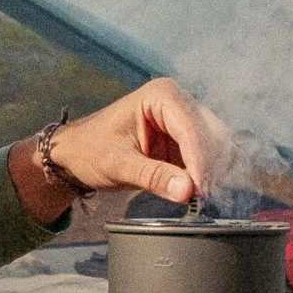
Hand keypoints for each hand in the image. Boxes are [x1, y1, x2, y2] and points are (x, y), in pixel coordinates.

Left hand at [7, 77, 224, 224]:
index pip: (190, 127)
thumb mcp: (119, 165)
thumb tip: (187, 190)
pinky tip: (202, 192)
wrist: (77, 154)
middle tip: (204, 196)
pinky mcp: (185, 141)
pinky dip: (208, 175)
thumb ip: (153, 176)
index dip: (199, 159)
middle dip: (211, 166)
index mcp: (161, 95)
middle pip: (210, 134)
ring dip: (214, 172)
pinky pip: (207, 157)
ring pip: (215, 145)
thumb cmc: (91, 150)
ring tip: (202, 197)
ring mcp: (184, 120)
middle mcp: (178, 102)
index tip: (200, 188)